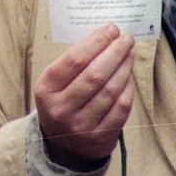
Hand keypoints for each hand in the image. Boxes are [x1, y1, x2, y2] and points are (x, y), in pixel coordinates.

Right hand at [33, 24, 134, 169]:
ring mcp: (81, 127)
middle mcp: (61, 109)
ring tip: (129, 53)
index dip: (96, 42)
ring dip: (124, 68)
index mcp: (46, 90)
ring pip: (110, 90)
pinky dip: (127, 89)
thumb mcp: (55, 83)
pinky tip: (128, 77)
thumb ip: (74, 62)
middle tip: (126, 38)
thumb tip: (106, 37)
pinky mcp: (100, 138)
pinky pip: (120, 108)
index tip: (111, 29)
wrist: (61, 145)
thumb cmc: (61, 102)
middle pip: (95, 74)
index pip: (75, 60)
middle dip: (115, 52)